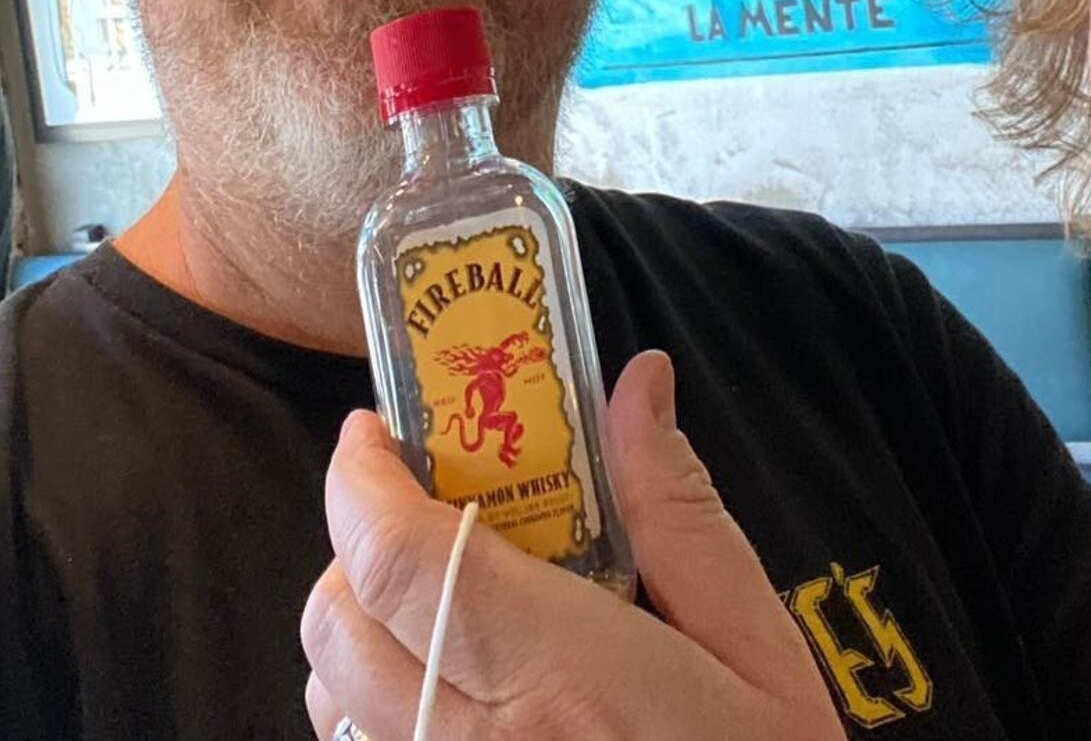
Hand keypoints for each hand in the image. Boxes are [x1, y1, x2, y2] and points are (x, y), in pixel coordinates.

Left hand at [300, 351, 841, 740]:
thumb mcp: (758, 648)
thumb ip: (680, 513)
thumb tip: (637, 384)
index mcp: (558, 674)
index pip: (399, 560)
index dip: (360, 481)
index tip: (374, 435)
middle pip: (338, 623)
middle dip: (356, 546)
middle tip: (424, 517)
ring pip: (332, 701)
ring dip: (358, 634)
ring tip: (439, 610)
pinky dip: (373, 713)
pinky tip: (454, 703)